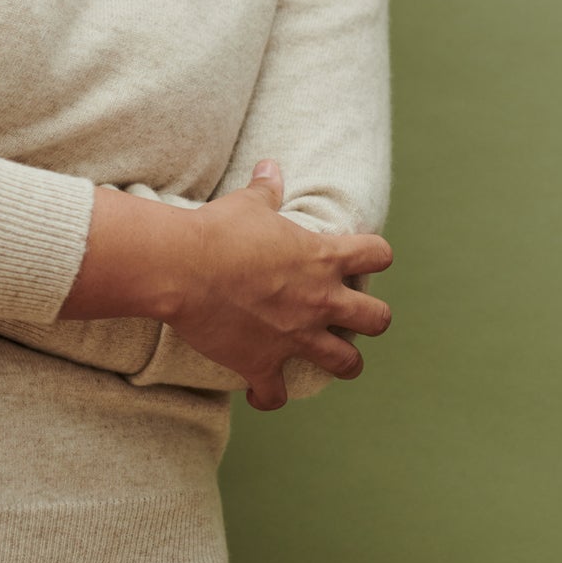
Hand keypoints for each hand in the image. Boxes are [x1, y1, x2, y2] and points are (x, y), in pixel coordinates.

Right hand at [167, 160, 393, 411]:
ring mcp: (296, 337)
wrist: (183, 268)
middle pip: (378, 319)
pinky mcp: (263, 364)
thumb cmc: (217, 230)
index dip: (374, 256)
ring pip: (346, 363)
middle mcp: (320, 301)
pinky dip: (270, 396)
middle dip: (370, 320)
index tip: (360, 258)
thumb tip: (270, 166)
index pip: (378, 254)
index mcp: (323, 258)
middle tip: (352, 317)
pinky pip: (276, 395)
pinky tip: (261, 393)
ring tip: (332, 360)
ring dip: (342, 363)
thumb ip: (266, 189)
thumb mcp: (247, 204)